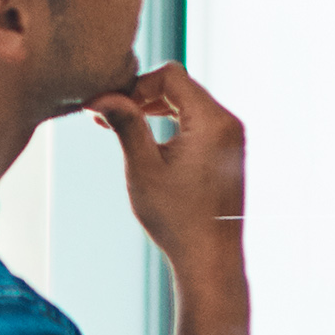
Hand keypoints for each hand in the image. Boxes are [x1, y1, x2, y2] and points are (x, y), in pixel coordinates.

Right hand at [88, 64, 247, 282]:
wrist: (210, 258)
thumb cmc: (176, 218)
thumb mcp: (143, 167)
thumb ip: (126, 124)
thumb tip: (101, 95)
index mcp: (212, 121)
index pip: (171, 75)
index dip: (136, 85)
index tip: (109, 106)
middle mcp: (229, 123)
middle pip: (181, 86)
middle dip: (143, 95)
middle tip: (107, 114)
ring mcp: (232, 138)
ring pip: (189, 103)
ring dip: (155, 108)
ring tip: (120, 123)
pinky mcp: (229, 152)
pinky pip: (199, 122)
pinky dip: (172, 123)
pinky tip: (146, 137)